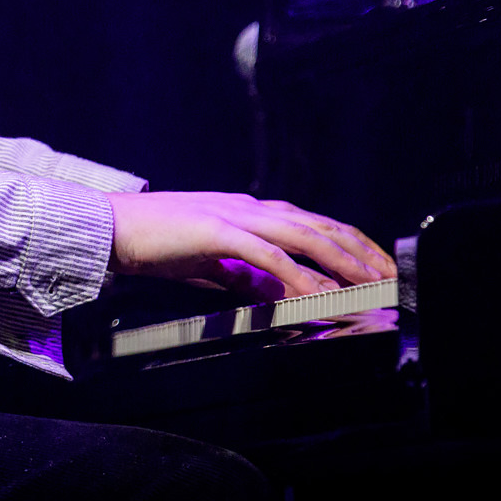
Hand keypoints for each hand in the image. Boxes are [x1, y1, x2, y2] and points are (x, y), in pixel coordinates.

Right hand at [104, 191, 394, 298]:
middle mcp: (248, 206)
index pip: (312, 221)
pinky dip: (298, 276)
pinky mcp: (218, 232)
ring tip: (368, 283)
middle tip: (389, 274)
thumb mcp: (209, 261)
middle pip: (319, 224)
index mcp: (248, 209)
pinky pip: (268, 256)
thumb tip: (278, 295)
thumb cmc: (154, 242)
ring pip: (303, 235)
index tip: (375, 263)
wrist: (111, 227)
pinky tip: (316, 294)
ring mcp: (234, 216)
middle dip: (360, 250)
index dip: (349, 241)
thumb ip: (244, 274)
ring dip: (341, 261)